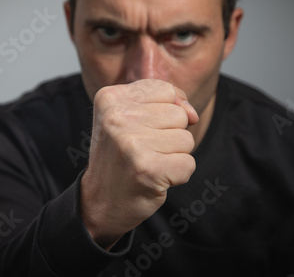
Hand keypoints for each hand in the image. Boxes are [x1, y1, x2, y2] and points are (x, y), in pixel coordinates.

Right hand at [80, 79, 198, 249]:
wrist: (100, 202)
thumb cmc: (121, 157)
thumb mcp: (131, 117)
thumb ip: (165, 103)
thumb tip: (192, 114)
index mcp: (110, 98)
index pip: (166, 90)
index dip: (164, 113)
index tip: (140, 131)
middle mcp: (117, 117)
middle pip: (178, 114)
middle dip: (169, 136)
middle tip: (143, 151)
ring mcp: (131, 143)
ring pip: (186, 139)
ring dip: (174, 155)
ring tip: (148, 163)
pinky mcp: (148, 169)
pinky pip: (188, 164)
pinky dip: (178, 176)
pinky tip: (155, 179)